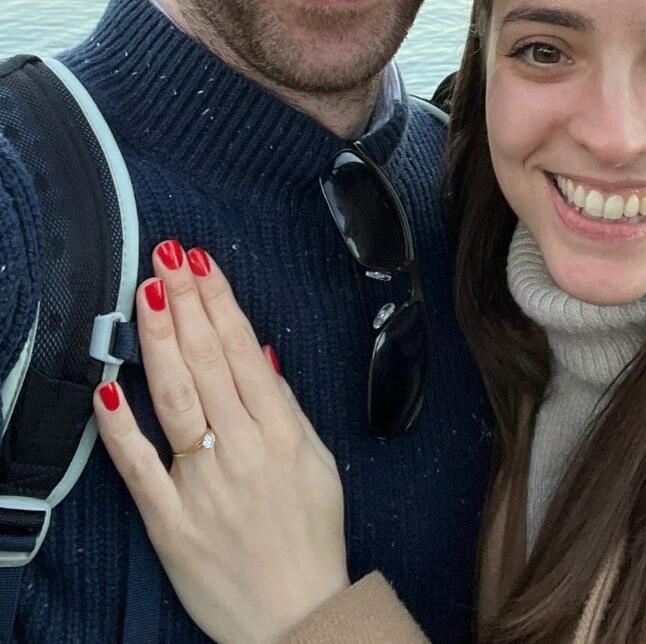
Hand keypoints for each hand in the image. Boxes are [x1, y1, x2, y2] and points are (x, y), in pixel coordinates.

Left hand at [95, 242, 348, 643]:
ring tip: (147, 294)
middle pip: (206, 361)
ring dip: (159, 341)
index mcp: (282, 432)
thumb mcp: (318, 462)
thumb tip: (256, 353)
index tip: (201, 262)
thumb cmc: (310, 536)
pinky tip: (108, 384)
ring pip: (175, 398)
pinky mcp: (170, 521)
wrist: (297, 617)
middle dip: (187, 302)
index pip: (241, 349)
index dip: (219, 300)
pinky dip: (121, 425)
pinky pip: (139, 466)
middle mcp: (243, 448)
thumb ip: (285, 406)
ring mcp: (203, 483)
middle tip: (168, 257)